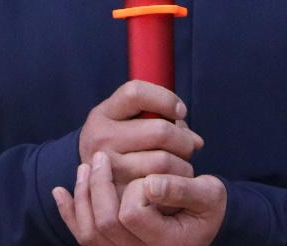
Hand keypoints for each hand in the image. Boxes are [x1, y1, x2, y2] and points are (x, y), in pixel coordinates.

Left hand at [54, 152, 226, 245]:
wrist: (202, 226)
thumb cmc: (208, 208)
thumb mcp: (209, 194)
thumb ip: (183, 188)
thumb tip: (152, 182)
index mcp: (165, 241)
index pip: (132, 214)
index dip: (135, 189)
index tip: (147, 172)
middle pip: (105, 223)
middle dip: (98, 185)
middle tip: (101, 156)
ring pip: (90, 232)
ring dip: (83, 195)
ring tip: (85, 166)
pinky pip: (84, 235)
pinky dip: (69, 213)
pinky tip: (61, 191)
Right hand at [78, 80, 203, 193]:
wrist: (89, 178)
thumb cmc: (118, 141)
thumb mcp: (125, 120)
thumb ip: (160, 118)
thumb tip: (197, 142)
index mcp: (102, 114)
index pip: (136, 94)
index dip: (166, 99)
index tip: (180, 110)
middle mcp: (101, 139)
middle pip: (160, 131)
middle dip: (183, 138)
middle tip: (186, 144)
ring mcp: (109, 169)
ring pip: (163, 161)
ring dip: (182, 162)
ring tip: (181, 163)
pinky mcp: (119, 193)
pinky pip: (160, 186)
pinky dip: (174, 182)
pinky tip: (172, 179)